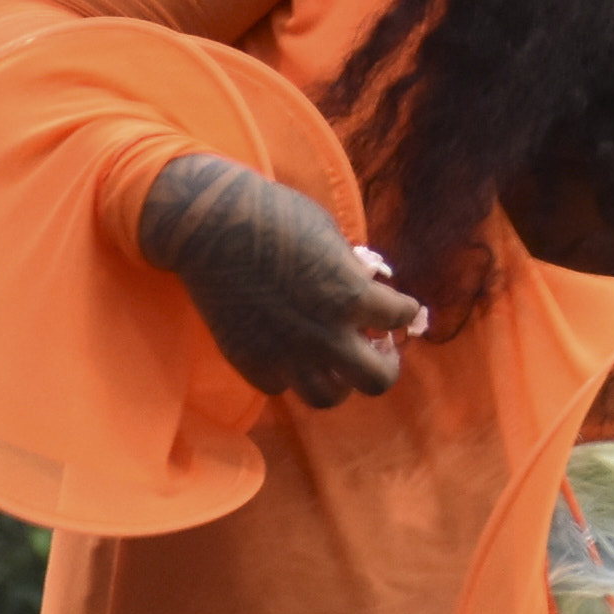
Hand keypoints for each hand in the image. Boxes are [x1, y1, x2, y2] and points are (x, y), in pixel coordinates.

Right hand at [136, 151, 423, 405]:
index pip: (401, 318)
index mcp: (352, 297)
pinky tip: (287, 352)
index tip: (396, 306)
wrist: (210, 227)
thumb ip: (351, 274)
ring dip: (338, 379)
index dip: (403, 310)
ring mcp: (285, 354)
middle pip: (377, 382)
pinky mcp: (248, 361)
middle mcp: (325, 335)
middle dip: (384, 364)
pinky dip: (288, 374)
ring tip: (334, 359)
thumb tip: (366, 290)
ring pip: (327, 397)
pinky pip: (279, 386)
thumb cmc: (276, 217)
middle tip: (375, 347)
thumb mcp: (331, 239)